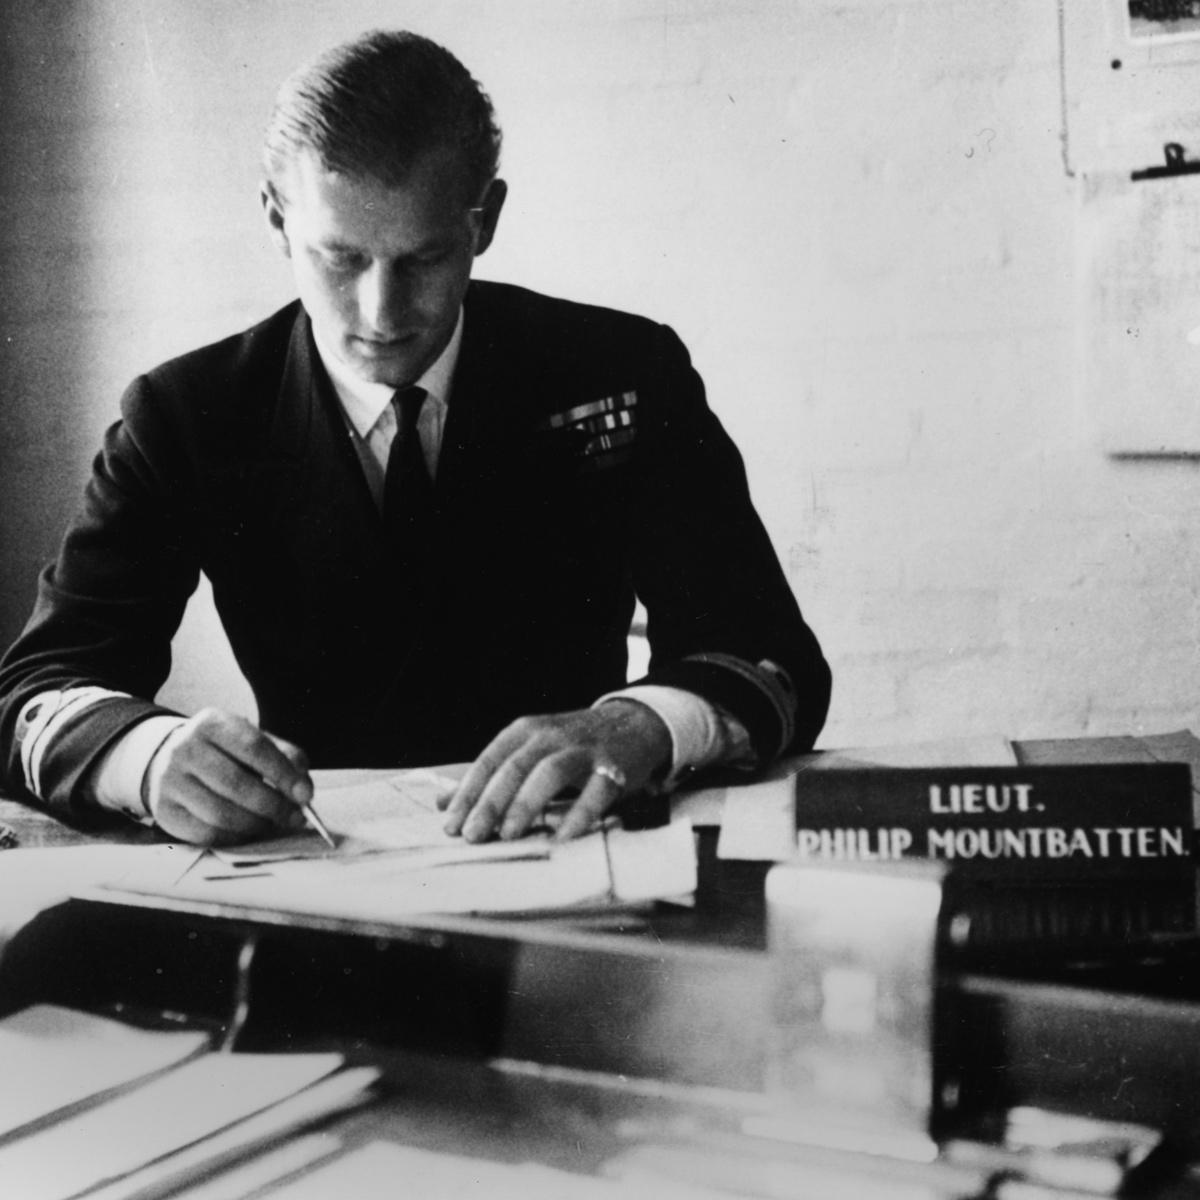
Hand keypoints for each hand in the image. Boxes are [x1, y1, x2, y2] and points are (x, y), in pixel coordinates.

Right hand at [144, 708, 312, 844]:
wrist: (169, 759)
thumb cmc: (224, 752)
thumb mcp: (253, 740)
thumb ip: (285, 756)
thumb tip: (303, 789)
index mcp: (212, 723)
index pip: (253, 747)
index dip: (283, 773)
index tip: (305, 794)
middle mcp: (185, 749)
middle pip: (236, 784)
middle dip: (273, 805)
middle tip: (295, 816)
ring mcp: (169, 781)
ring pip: (220, 813)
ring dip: (256, 824)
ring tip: (274, 823)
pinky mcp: (164, 811)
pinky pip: (206, 833)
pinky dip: (235, 837)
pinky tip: (248, 830)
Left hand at [439, 700, 671, 842]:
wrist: (633, 723)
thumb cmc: (571, 744)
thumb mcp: (529, 750)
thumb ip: (490, 776)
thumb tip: (442, 805)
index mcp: (526, 731)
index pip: (490, 760)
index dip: (468, 792)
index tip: (451, 823)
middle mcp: (552, 736)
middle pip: (515, 767)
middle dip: (491, 802)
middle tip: (472, 835)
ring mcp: (584, 749)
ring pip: (551, 772)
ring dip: (527, 803)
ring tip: (508, 835)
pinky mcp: (614, 766)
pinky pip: (596, 791)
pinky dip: (579, 814)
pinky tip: (563, 837)